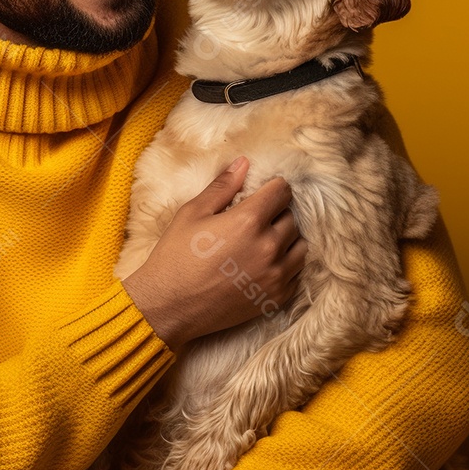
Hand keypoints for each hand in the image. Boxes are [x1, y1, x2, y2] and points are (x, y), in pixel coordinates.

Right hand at [123, 156, 306, 347]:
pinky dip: (286, 264)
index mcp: (248, 221)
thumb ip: (222, 186)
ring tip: (262, 241)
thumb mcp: (192, 213)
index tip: (262, 193)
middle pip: (291, 217)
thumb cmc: (175, 257)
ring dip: (286, 239)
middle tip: (254, 219)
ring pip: (300, 245)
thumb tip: (244, 163)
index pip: (282, 191)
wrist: (169, 306)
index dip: (272, 188)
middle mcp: (269, 247)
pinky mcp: (276, 297)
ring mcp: (275, 275)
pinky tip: (263, 264)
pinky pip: (296, 272)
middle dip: (276, 213)